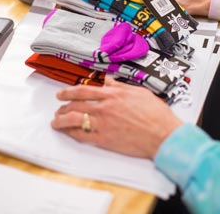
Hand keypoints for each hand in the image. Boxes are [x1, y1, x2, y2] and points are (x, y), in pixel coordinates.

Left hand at [51, 78, 181, 159]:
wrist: (163, 134)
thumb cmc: (155, 113)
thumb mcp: (139, 92)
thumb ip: (120, 86)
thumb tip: (108, 80)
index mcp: (112, 95)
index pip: (83, 91)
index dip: (68, 92)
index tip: (60, 94)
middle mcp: (104, 107)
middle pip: (75, 104)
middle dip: (62, 106)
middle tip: (57, 109)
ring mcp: (103, 123)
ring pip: (74, 119)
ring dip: (61, 120)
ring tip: (55, 121)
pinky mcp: (104, 139)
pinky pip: (82, 135)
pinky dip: (71, 133)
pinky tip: (67, 132)